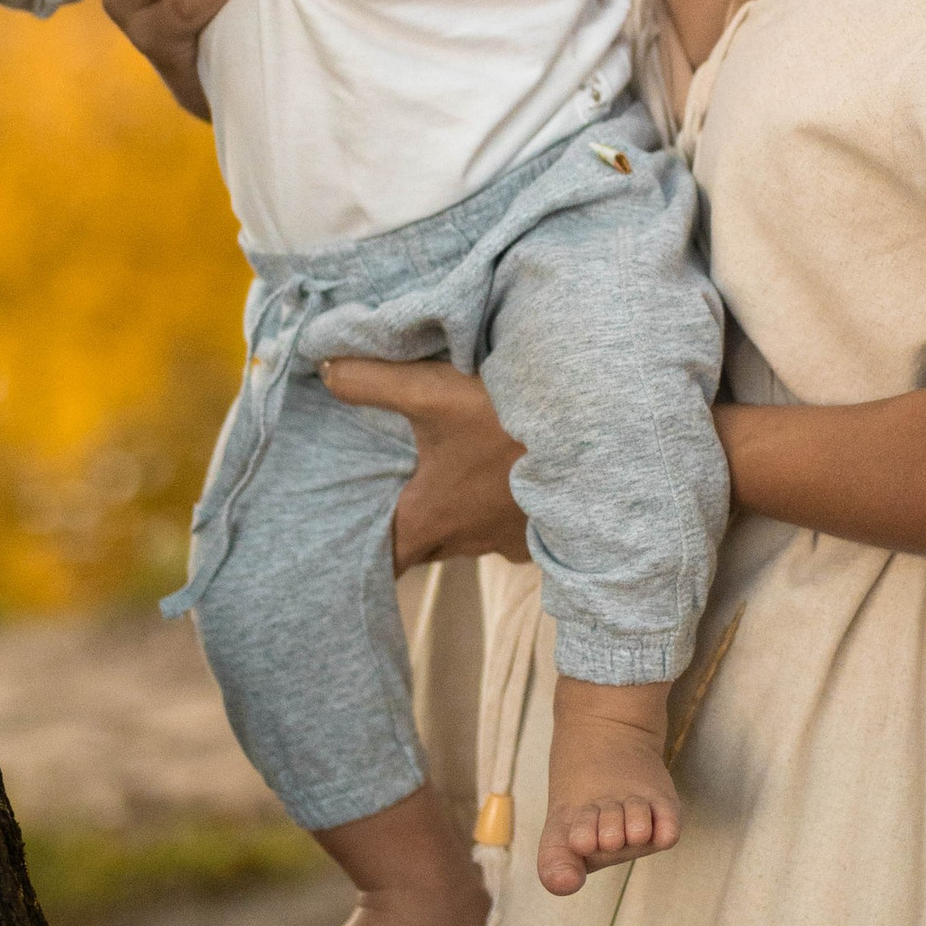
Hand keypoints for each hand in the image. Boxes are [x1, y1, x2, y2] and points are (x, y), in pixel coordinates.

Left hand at [322, 355, 531, 570]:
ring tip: (455, 471)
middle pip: (424, 543)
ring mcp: (513, 541)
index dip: (359, 552)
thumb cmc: (509, 423)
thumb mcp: (434, 391)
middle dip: (408, 521)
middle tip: (396, 487)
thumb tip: (323, 366)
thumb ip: (372, 380)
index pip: (381, 560)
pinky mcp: (549, 532)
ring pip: (469, 534)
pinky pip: (512, 527)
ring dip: (459, 511)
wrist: (601, 436)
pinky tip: (510, 474)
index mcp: (431, 519)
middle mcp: (468, 541)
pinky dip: (503, 506)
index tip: (345, 537)